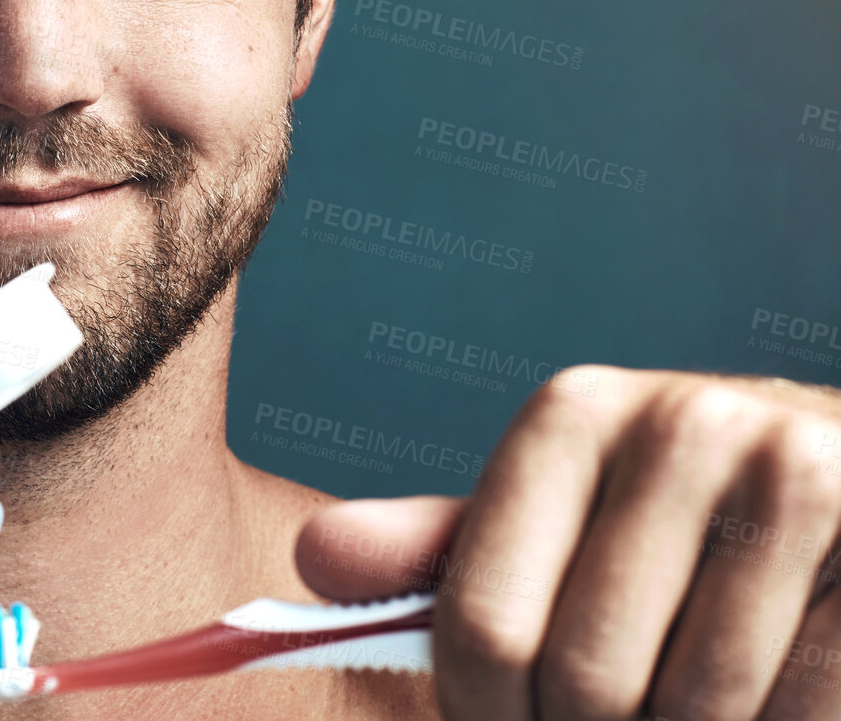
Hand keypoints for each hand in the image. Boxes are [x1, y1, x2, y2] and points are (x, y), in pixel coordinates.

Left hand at [296, 366, 840, 720]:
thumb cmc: (675, 525)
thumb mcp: (558, 517)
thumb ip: (446, 550)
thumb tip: (315, 557)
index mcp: (572, 417)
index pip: (484, 628)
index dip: (487, 719)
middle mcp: (680, 424)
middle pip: (586, 681)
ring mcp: (793, 472)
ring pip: (697, 709)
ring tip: (682, 707)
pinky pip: (803, 708)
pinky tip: (766, 701)